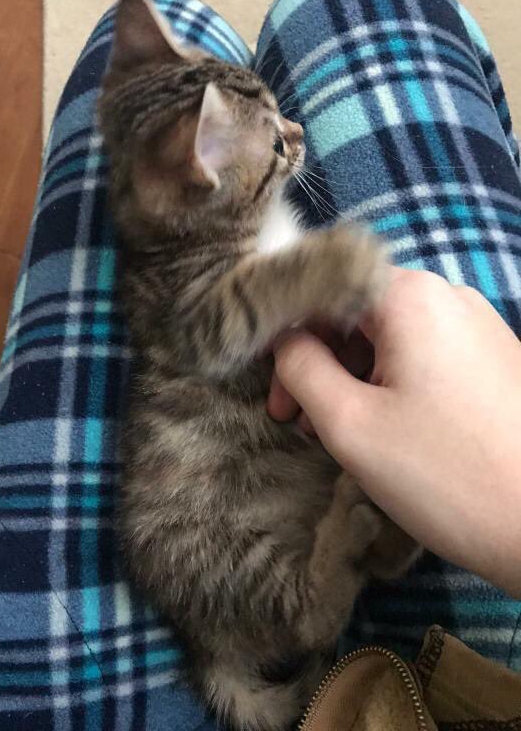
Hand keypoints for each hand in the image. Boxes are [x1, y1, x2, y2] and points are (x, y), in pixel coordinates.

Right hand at [268, 267, 520, 596]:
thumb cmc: (445, 475)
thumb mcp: (350, 423)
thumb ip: (301, 369)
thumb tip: (284, 341)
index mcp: (411, 297)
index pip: (321, 293)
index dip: (285, 339)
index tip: (275, 398)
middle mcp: (448, 296)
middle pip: (355, 315)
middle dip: (318, 365)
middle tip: (297, 423)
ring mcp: (477, 326)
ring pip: (387, 338)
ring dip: (351, 379)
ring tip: (340, 435)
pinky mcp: (494, 358)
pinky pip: (423, 356)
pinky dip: (390, 385)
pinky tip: (385, 430)